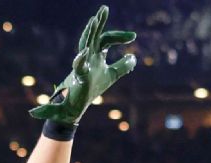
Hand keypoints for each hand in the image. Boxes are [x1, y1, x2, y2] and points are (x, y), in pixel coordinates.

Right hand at [30, 5, 136, 124]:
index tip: (133, 36)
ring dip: (89, 33)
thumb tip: (134, 58)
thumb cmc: (92, 86)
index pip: (107, 38)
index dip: (119, 36)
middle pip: (94, 35)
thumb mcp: (112, 75)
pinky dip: (81, 58)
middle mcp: (88, 55)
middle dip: (99, 22)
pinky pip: (78, 65)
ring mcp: (82, 64)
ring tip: (94, 20)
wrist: (76, 104)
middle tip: (105, 8)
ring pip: (84, 44)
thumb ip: (123, 66)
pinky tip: (85, 52)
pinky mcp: (78, 77)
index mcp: (96, 53)